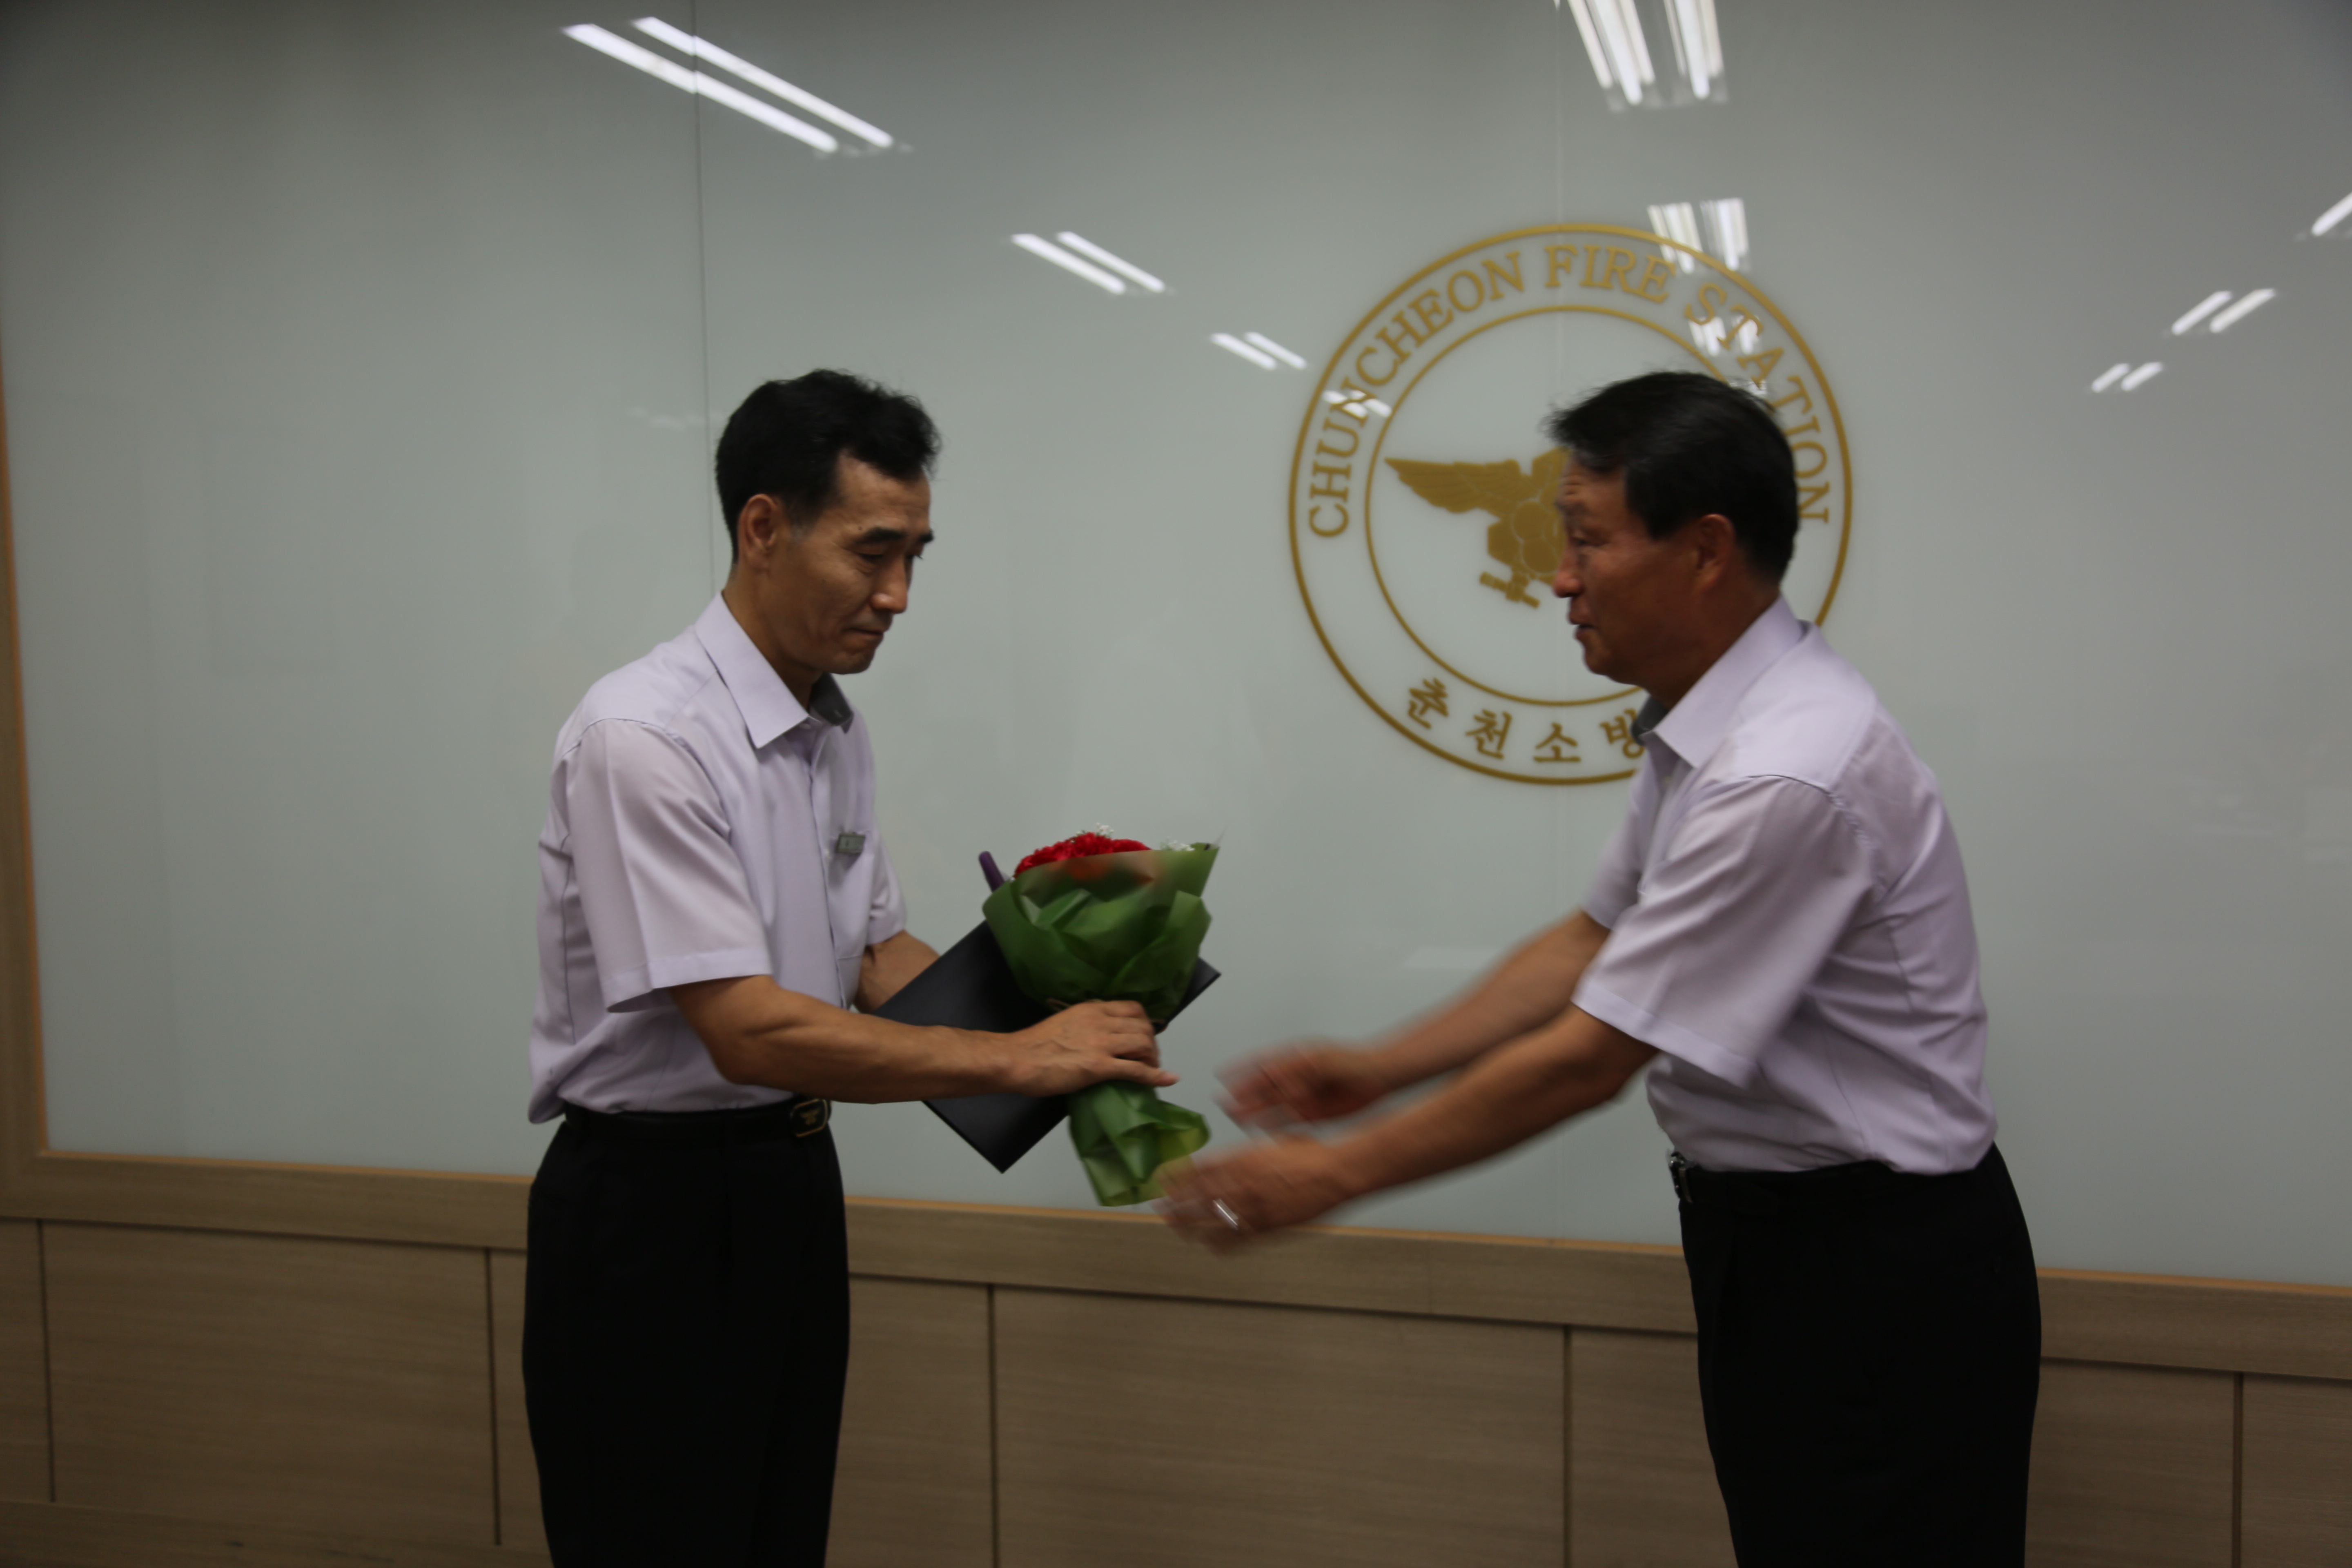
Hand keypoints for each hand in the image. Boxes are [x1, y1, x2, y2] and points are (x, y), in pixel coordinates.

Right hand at [1000, 1001, 1172, 1096]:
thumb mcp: (1065, 1021)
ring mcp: (1102, 1043)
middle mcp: (1101, 1021)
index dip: (1144, 1023)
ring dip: (1153, 1058)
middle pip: (1143, 1026)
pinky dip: (1156, 1075)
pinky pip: (1137, 1070)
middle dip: (1152, 1043)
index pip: (1132, 1008)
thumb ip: (1087, 1023)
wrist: (1017, 1059)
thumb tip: (1100, 1034)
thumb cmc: (1034, 1045)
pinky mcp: (1100, 1066)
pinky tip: (1166, 1079)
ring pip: (1143, 1044)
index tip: (1144, 1037)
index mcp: (1092, 1009)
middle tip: (1149, 1058)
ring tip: (1150, 1069)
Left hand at [1159, 1135, 1356, 1253]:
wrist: (1336, 1172)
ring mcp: (1254, 1207)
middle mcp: (1243, 1183)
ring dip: (1189, 1224)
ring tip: (1176, 1226)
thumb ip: (1247, 1155)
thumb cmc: (1310, 1154)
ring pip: (1210, 1219)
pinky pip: (1235, 1239)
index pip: (1199, 1170)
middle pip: (1197, 1196)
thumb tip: (1229, 1162)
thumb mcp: (1272, 1143)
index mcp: (1242, 1159)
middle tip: (1159, 1206)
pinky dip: (1218, 1242)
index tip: (1162, 1180)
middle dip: (1174, 1202)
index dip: (1177, 1177)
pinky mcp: (1267, 1227)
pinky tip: (1209, 1244)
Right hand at [1220, 1040, 1390, 1127]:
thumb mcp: (1321, 1060)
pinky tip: (1262, 1129)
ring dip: (1254, 1112)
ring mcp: (1303, 1095)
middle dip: (1242, 1095)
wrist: (1379, 1076)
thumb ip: (1295, 1068)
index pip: (1261, 1064)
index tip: (1221, 1075)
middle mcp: (1295, 1077)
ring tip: (1235, 1117)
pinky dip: (1275, 1125)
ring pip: (1272, 1105)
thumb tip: (1270, 1074)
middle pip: (1262, 1087)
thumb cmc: (1352, 1060)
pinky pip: (1289, 1120)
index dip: (1240, 1069)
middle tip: (1223, 1103)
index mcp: (1294, 1057)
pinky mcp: (1313, 1113)